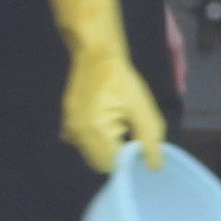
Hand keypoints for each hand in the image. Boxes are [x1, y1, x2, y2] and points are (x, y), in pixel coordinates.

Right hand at [47, 0, 166, 173]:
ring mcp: (67, 128)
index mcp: (94, 130)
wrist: (95, 53)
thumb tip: (154, 167)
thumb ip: (149, 139)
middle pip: (101, 162)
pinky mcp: (66, 122)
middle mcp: (76, 134)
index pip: (112, 164)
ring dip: (105, 143)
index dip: (126, 156)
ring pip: (92, 153)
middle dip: (115, 150)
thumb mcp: (141, 107)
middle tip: (124, 124)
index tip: (134, 137)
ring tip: (114, 117)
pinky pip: (83, 142)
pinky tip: (103, 115)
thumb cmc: (121, 77)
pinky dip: (95, 136)